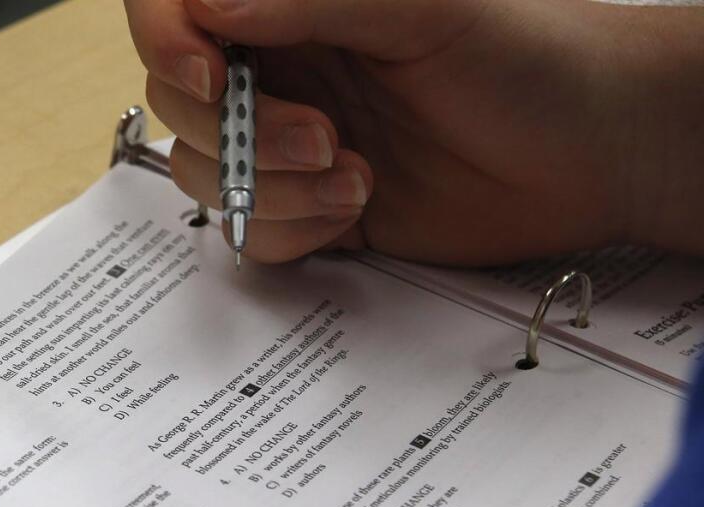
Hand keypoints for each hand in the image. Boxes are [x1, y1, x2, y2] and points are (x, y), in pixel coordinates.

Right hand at [124, 0, 699, 264]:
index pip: (176, 8)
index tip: (211, 78)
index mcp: (292, 5)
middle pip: (179, 103)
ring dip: (269, 190)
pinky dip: (290, 231)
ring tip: (353, 177)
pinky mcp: (305, 210)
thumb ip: (310, 0)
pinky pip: (247, 233)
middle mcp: (278, 68)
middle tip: (322, 137)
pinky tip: (354, 209)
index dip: (168, 42)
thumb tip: (208, 6)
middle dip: (240, 133)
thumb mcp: (422, 9)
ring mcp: (284, 144)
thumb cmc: (524, 57)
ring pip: (205, 174)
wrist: (589, 153)